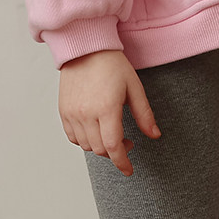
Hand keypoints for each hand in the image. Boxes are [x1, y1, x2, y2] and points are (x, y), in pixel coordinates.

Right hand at [58, 49, 160, 175]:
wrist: (85, 47)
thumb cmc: (111, 64)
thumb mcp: (134, 88)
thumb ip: (144, 114)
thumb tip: (154, 135)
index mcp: (106, 108)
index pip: (113, 146)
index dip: (122, 162)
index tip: (128, 170)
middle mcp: (86, 113)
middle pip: (100, 149)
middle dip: (115, 152)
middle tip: (127, 142)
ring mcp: (72, 113)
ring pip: (86, 146)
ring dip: (100, 146)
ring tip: (110, 134)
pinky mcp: (63, 111)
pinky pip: (73, 137)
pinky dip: (85, 140)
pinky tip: (95, 130)